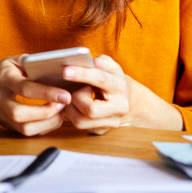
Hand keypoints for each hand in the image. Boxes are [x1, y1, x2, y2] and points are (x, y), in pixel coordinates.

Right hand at [0, 56, 71, 136]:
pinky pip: (26, 132)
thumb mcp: (16, 61)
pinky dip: (43, 127)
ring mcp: (1, 115)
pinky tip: (53, 117)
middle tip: (63, 105)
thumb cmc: (2, 71)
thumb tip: (60, 71)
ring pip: (23, 128)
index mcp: (3, 79)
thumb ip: (34, 64)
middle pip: (20, 114)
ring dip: (47, 123)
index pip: (25, 88)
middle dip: (47, 112)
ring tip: (61, 112)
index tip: (66, 95)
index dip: (47, 93)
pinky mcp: (6, 125)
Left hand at [59, 55, 182, 134]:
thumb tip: (89, 62)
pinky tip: (73, 105)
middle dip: (76, 98)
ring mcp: (111, 122)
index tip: (65, 71)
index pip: (100, 80)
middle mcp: (119, 107)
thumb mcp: (110, 65)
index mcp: (120, 87)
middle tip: (71, 89)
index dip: (82, 74)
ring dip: (70, 108)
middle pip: (91, 109)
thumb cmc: (112, 78)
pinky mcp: (101, 130)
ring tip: (71, 96)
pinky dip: (71, 114)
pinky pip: (80, 126)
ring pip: (81, 121)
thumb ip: (100, 62)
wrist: (126, 99)